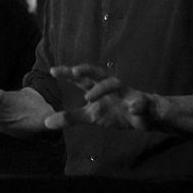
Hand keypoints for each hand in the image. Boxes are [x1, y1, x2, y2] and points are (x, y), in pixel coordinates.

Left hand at [44, 64, 158, 130]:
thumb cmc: (115, 112)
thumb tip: (46, 122)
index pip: (80, 79)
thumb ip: (70, 117)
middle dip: (86, 70)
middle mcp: (110, 86)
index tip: (52, 70)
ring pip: (116, 84)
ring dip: (103, 88)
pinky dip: (137, 104)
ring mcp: (126, 93)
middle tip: (73, 72)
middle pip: (97, 74)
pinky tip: (133, 108)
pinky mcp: (142, 103)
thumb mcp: (91, 116)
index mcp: (97, 88)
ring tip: (89, 97)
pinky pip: (141, 102)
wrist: (145, 116)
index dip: (68, 73)